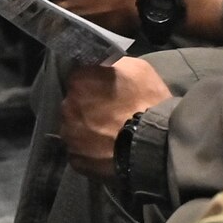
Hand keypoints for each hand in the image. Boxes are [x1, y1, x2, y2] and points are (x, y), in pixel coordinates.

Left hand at [58, 57, 169, 179]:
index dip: (92, 82)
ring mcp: (69, 134)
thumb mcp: (138, 68)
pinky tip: (107, 148)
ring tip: (109, 132)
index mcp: (80, 80)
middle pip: (73, 102)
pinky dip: (90, 149)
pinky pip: (79, 150)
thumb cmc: (148, 101)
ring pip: (74, 127)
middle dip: (87, 105)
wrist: (155, 143)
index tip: (105, 89)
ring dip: (87, 128)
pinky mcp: (75, 158)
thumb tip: (101, 65)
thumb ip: (111, 63)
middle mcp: (67, 106)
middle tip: (110, 111)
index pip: (79, 77)